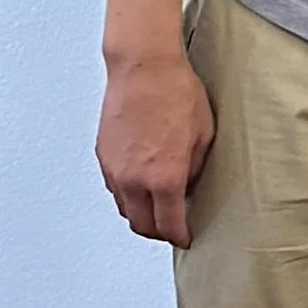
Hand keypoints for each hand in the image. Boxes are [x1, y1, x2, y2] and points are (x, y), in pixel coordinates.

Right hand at [97, 51, 215, 246]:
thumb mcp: (204, 134)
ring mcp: (115, 169)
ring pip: (125, 208)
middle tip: (173, 228)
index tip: (186, 237)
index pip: (169, 223)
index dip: (180, 235)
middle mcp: (134, 179)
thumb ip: (195, 168)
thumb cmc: (176, 93)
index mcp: (164, 177)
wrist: (144, 69)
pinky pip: (115, 188)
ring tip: (158, 208)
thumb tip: (190, 185)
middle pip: (142, 225)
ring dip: (141, 215)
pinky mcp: (103, 157)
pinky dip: (128, 195)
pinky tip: (142, 186)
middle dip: (159, 232)